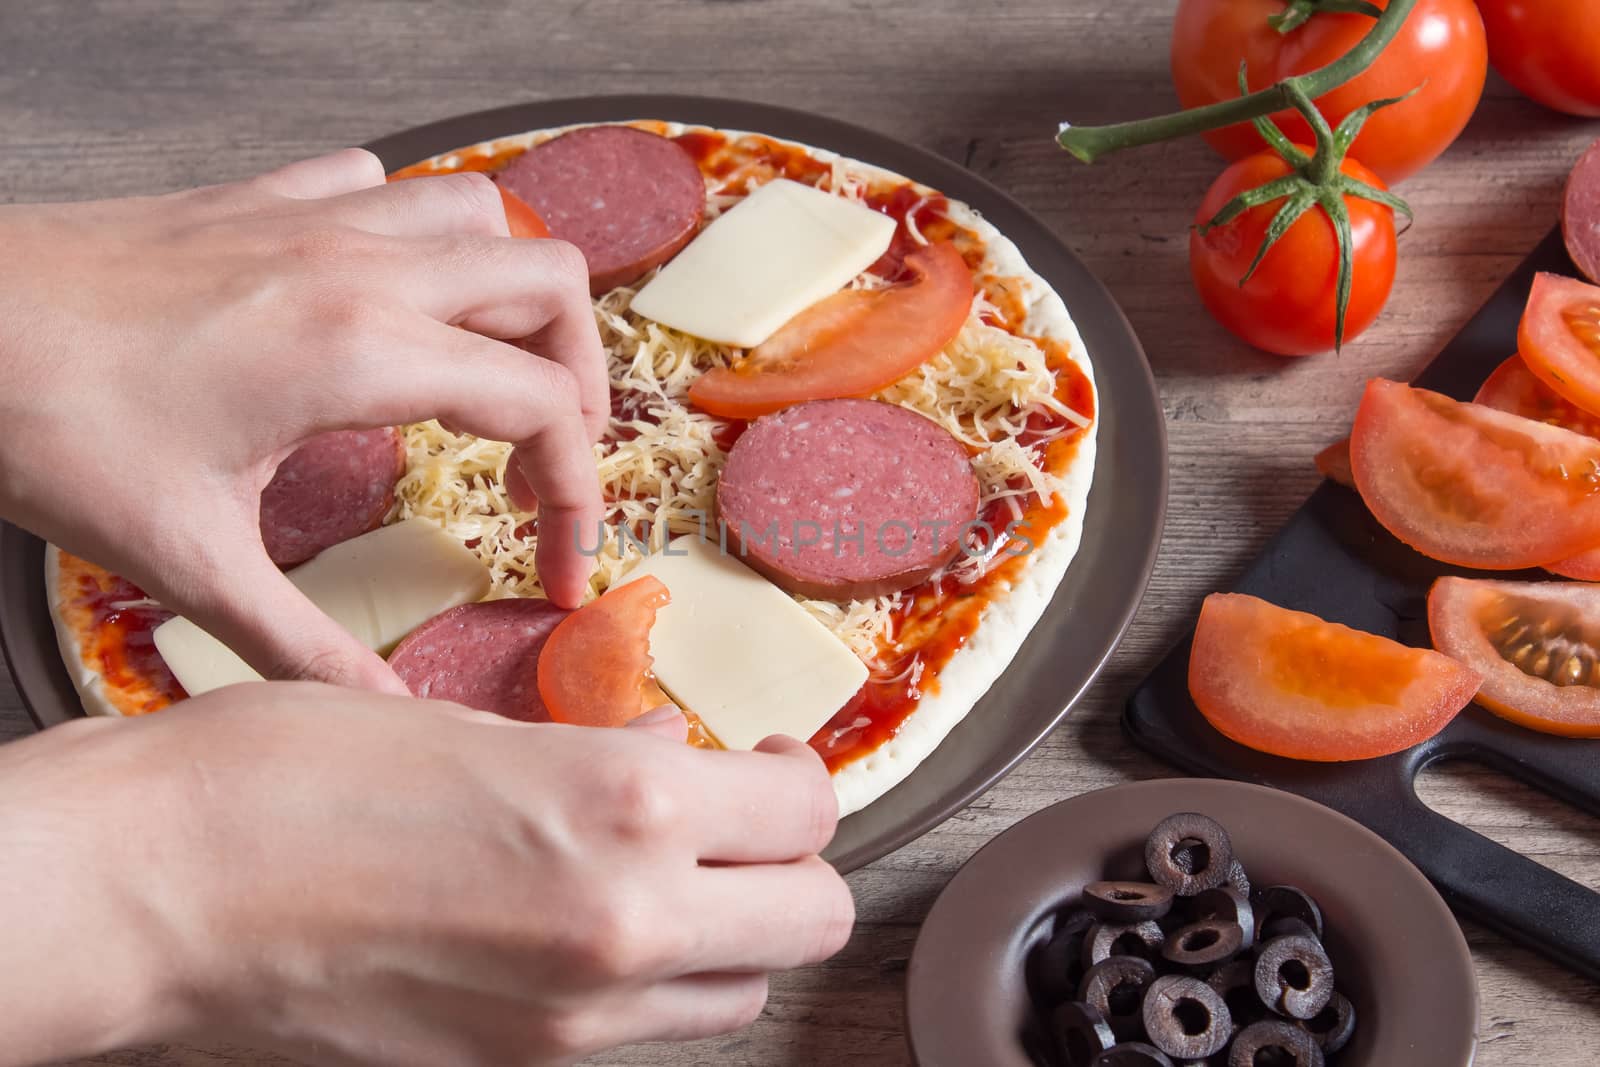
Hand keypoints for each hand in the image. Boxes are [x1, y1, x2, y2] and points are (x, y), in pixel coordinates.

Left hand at [0, 150, 608, 690]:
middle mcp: (361, 269)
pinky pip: (386, 186)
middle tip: (542, 466)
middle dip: (575, 381)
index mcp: (361, 352)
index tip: (561, 569)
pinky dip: (418, 237)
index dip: (578, 498)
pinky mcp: (263, 201)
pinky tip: (386, 299)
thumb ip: (302, 645)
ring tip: (489, 376)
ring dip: (511, 296)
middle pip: (551, 287)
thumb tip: (383, 713)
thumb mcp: (186, 560)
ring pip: (484, 217)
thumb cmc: (49, 422)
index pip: (541, 408)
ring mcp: (314, 220)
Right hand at [0, 683, 852, 1066]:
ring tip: (668, 877)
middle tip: (741, 819)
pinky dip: (653, 982)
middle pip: (812, 917)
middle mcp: (624, 926)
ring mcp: (574, 1020)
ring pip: (742, 990)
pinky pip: (648, 1033)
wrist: (153, 891)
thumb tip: (676, 761)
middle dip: (792, 863)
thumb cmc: (287, 774)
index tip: (767, 760)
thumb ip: (600, 759)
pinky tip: (588, 926)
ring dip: (732, 932)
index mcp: (621, 808)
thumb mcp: (472, 727)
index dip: (800, 778)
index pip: (807, 810)